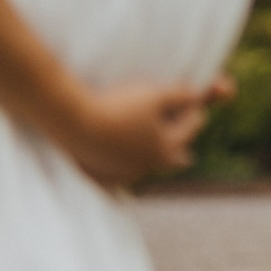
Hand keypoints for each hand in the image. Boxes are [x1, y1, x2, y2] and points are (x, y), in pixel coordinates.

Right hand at [60, 76, 232, 187]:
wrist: (72, 122)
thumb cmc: (118, 105)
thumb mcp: (155, 93)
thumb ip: (183, 94)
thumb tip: (199, 94)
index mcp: (168, 148)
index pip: (194, 123)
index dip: (194, 105)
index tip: (192, 94)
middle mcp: (150, 166)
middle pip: (178, 157)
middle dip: (180, 141)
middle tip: (176, 126)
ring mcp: (126, 174)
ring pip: (150, 164)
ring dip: (153, 150)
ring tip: (149, 136)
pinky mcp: (104, 177)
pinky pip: (124, 171)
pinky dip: (126, 159)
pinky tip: (119, 148)